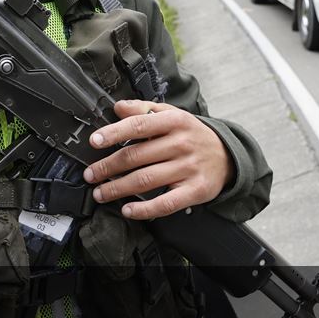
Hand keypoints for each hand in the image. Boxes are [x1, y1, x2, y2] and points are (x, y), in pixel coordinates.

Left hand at [82, 99, 234, 219]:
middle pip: (137, 156)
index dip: (114, 133)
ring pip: (146, 180)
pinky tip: (128, 210)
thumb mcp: (172, 115)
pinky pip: (166, 203)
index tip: (95, 142)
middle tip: (90, 174)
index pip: (139, 125)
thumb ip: (144, 109)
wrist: (228, 156)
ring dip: (118, 188)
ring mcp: (189, 168)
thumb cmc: (192, 135)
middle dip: (108, 166)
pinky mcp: (195, 190)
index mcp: (175, 121)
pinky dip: (144, 209)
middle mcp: (182, 144)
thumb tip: (118, 107)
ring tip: (100, 193)